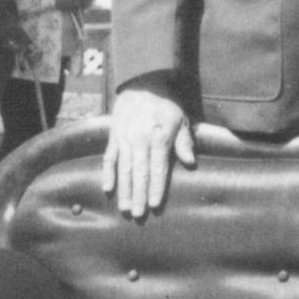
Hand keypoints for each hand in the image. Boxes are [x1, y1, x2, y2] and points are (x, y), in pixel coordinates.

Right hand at [103, 84, 194, 219]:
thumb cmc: (166, 103)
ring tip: (124, 208)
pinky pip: (109, 157)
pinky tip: (107, 189)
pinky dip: (107, 173)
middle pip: (139, 173)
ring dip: (124, 190)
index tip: (154, 205)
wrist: (141, 83)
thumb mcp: (181, 119)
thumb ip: (184, 142)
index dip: (156, 188)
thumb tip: (191, 163)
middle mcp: (140, 140)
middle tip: (137, 215)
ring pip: (124, 169)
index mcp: (159, 138)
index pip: (158, 168)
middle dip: (139, 196)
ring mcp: (124, 139)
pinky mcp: (113, 136)